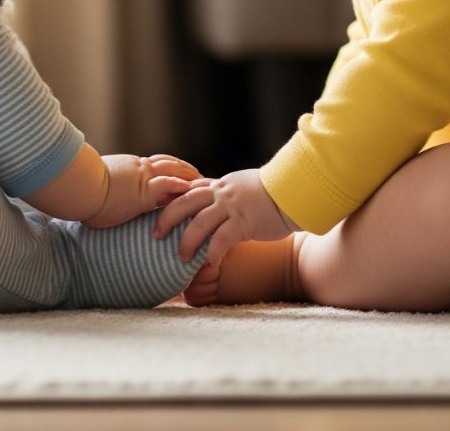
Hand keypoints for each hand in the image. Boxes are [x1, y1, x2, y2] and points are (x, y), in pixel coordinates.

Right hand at [83, 153, 201, 228]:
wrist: (77, 187)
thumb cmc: (80, 187)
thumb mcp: (96, 182)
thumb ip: (105, 184)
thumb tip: (99, 191)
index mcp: (129, 166)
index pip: (155, 164)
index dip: (170, 168)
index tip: (180, 172)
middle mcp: (138, 168)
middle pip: (169, 163)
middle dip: (186, 169)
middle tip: (200, 176)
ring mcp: (142, 178)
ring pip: (174, 170)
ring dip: (191, 176)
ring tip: (204, 183)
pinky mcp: (144, 193)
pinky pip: (168, 185)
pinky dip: (182, 186)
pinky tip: (194, 189)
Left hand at [152, 168, 296, 266]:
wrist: (293, 192)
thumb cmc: (272, 194)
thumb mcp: (242, 187)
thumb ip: (225, 194)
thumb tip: (211, 203)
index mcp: (220, 186)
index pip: (188, 191)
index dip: (171, 201)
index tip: (157, 213)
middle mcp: (222, 194)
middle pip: (184, 203)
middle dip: (166, 218)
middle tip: (156, 234)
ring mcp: (232, 207)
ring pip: (199, 222)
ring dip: (187, 240)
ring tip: (181, 256)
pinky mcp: (244, 222)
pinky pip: (222, 239)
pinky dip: (213, 252)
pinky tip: (210, 263)